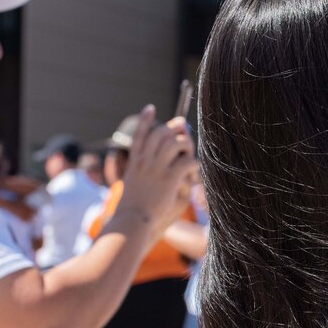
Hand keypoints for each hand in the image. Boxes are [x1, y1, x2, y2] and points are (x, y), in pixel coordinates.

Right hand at [112, 106, 196, 239]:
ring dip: (188, 146)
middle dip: (175, 129)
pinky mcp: (170, 178)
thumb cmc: (133, 209)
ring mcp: (157, 168)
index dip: (145, 120)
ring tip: (190, 157)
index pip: (139, 135)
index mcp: (135, 162)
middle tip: (184, 130)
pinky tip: (194, 174)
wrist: (132, 220)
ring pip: (177, 143)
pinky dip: (195, 165)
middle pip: (162, 133)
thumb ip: (142, 174)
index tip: (150, 107)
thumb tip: (150, 169)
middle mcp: (145, 161)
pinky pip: (189, 161)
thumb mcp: (133, 186)